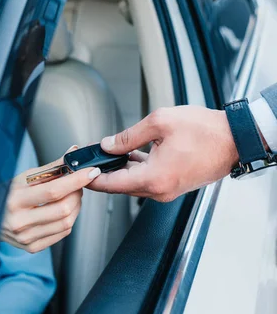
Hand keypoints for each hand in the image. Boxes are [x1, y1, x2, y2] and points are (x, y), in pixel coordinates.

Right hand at [0, 146, 100, 252]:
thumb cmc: (8, 194)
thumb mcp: (25, 177)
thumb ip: (51, 167)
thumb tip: (73, 153)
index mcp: (15, 199)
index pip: (53, 191)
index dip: (76, 181)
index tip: (90, 172)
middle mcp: (20, 221)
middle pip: (63, 209)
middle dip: (77, 193)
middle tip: (78, 184)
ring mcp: (26, 237)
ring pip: (66, 222)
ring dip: (76, 206)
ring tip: (72, 196)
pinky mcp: (32, 247)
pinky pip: (62, 233)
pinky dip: (69, 219)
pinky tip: (64, 210)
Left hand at [88, 106, 238, 201]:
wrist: (235, 139)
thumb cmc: (205, 131)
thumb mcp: (160, 122)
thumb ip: (129, 135)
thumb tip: (109, 144)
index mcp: (154, 178)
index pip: (111, 185)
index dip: (91, 178)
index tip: (79, 172)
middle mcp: (160, 190)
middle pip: (121, 186)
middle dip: (103, 173)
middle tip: (91, 158)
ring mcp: (169, 190)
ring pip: (135, 183)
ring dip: (121, 170)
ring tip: (108, 153)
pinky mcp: (176, 185)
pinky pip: (149, 180)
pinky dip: (137, 169)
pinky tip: (132, 154)